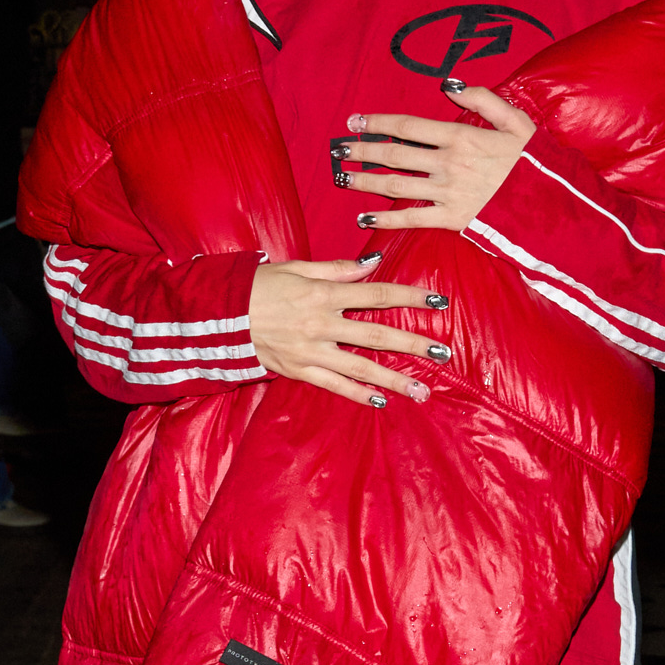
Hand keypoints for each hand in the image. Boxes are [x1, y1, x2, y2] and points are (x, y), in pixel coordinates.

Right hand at [249, 257, 446, 408]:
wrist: (221, 316)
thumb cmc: (259, 286)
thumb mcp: (297, 268)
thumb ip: (338, 269)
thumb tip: (373, 263)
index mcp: (324, 295)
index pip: (377, 295)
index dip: (410, 298)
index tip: (438, 302)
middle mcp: (322, 325)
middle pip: (377, 336)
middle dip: (413, 345)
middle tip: (443, 353)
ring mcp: (312, 351)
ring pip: (361, 368)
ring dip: (394, 380)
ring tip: (422, 390)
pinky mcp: (300, 371)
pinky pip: (334, 385)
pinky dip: (358, 394)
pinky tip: (381, 401)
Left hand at [336, 84, 535, 232]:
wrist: (552, 201)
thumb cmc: (534, 160)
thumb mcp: (516, 119)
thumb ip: (483, 98)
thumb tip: (449, 85)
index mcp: (461, 136)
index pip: (408, 127)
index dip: (377, 123)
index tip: (355, 121)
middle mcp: (448, 163)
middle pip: (395, 155)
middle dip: (362, 151)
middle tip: (338, 150)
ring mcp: (448, 192)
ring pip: (397, 185)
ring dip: (366, 181)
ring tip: (344, 177)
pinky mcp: (452, 219)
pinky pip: (413, 218)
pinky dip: (387, 219)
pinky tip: (365, 217)